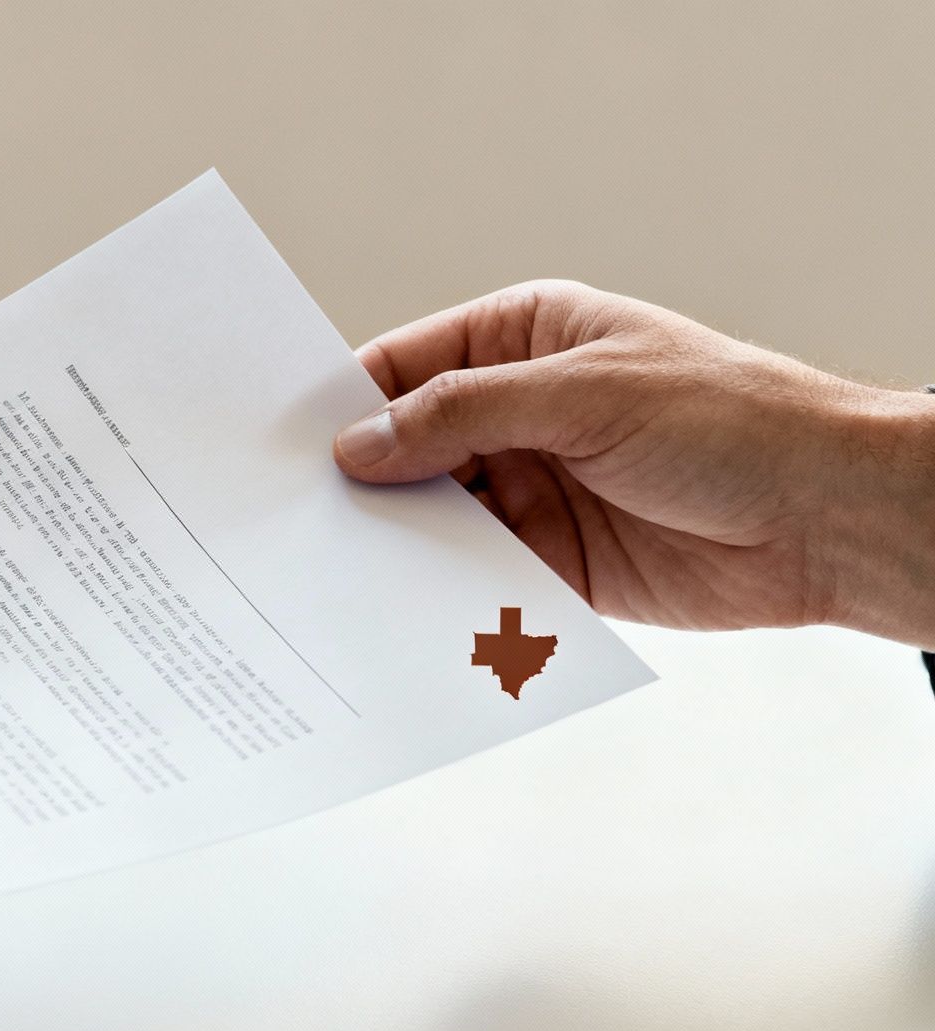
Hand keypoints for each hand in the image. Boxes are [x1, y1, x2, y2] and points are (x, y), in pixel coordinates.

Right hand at [331, 280, 934, 647]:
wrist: (831, 519)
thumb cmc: (731, 422)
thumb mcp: (584, 394)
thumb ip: (463, 414)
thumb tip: (360, 444)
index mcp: (524, 342)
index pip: (404, 366)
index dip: (341, 401)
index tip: (278, 442)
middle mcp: (518, 414)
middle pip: (406, 448)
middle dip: (355, 481)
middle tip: (284, 517)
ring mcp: (532, 490)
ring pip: (431, 519)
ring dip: (390, 544)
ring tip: (325, 571)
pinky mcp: (551, 565)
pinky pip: (471, 579)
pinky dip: (435, 594)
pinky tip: (393, 609)